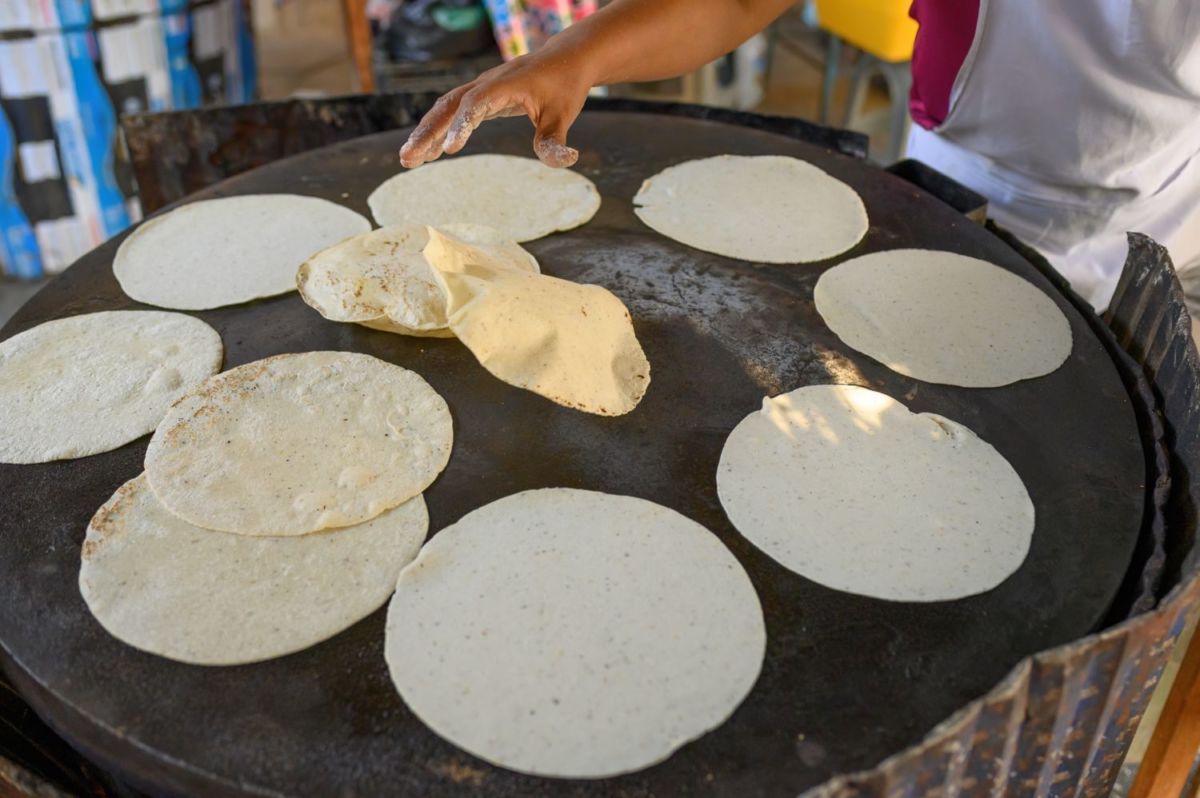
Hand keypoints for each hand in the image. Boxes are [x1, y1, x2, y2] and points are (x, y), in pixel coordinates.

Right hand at [399, 48, 592, 168]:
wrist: (565, 60)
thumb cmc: (564, 86)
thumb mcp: (563, 115)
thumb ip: (556, 141)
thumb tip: (567, 159)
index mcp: (504, 85)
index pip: (475, 104)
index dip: (461, 125)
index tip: (450, 150)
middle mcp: (486, 84)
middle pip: (449, 105)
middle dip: (427, 132)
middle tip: (408, 158)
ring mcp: (481, 89)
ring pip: (446, 108)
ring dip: (426, 132)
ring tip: (408, 159)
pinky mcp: (482, 96)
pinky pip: (454, 112)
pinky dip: (439, 130)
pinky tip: (430, 152)